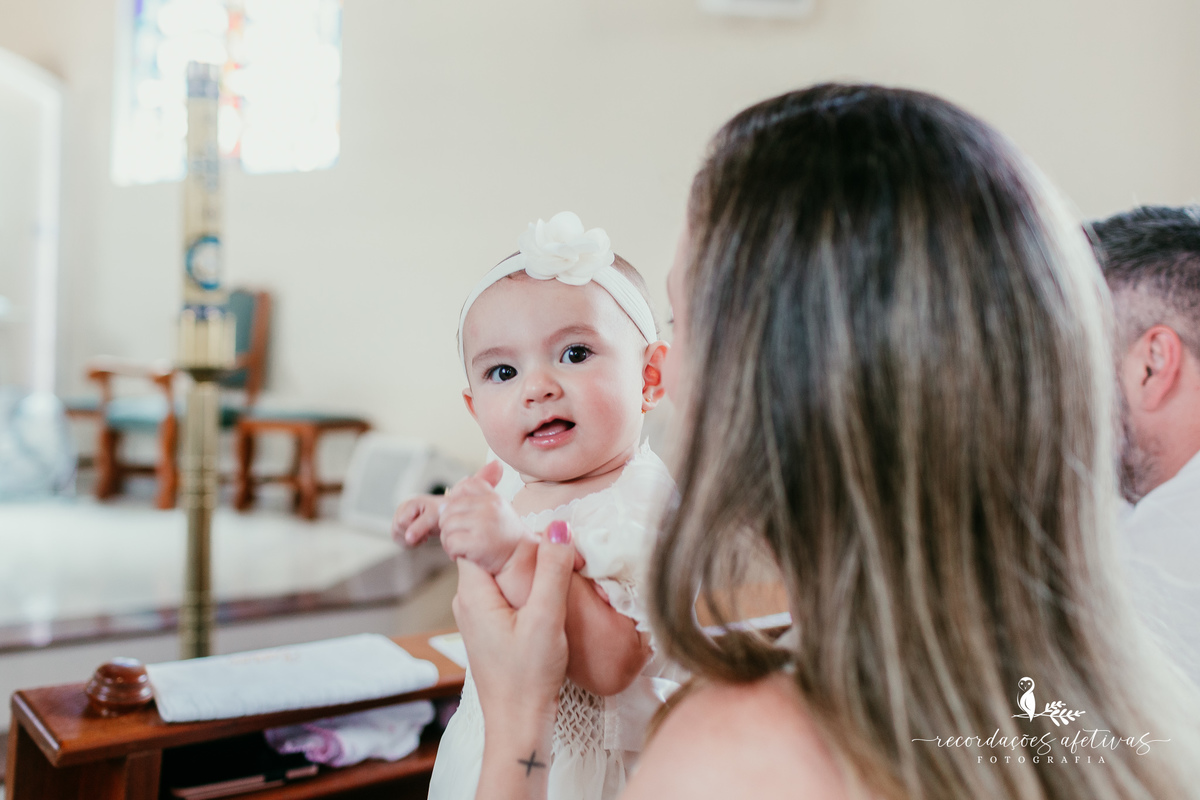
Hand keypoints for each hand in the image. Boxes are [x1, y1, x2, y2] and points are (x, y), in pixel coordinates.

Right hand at [391, 494, 443, 546]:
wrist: (444, 514)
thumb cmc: (440, 513)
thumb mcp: (433, 518)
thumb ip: (420, 527)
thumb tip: (408, 538)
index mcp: (409, 504)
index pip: (402, 522)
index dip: (414, 530)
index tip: (428, 530)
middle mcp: (401, 509)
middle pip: (397, 529)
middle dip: (412, 535)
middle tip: (426, 534)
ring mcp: (398, 517)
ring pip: (395, 535)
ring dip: (410, 541)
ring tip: (423, 536)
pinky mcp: (399, 526)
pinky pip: (396, 539)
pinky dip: (408, 543)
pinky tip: (418, 539)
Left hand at [440, 461, 534, 574]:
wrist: (522, 559)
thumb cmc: (506, 538)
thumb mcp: (497, 512)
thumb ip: (475, 503)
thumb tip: (441, 508)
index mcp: (494, 498)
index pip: (466, 486)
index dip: (455, 499)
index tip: (458, 515)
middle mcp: (489, 506)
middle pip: (450, 508)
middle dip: (447, 525)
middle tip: (456, 538)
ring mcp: (484, 523)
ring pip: (447, 526)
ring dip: (447, 540)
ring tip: (459, 548)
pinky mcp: (478, 542)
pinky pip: (451, 542)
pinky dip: (452, 551)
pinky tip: (460, 555)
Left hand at [453, 521, 576, 734]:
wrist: (518, 724)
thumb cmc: (528, 677)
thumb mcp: (547, 619)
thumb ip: (552, 570)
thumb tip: (558, 526)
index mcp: (473, 593)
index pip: (474, 536)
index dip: (498, 520)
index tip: (523, 513)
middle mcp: (467, 600)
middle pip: (486, 551)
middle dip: (514, 539)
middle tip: (548, 536)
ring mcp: (476, 614)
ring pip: (496, 570)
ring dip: (520, 562)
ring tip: (551, 557)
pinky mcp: (489, 626)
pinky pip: (501, 589)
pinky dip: (520, 581)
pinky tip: (543, 587)